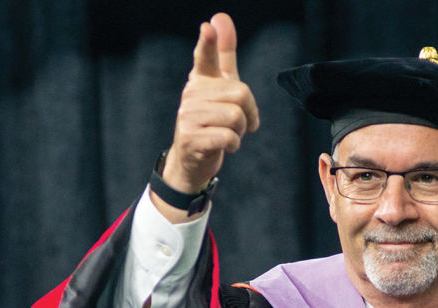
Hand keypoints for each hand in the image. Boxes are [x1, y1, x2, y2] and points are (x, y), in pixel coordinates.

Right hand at [158, 12, 259, 205]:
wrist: (193, 160)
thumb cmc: (212, 120)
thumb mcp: (222, 88)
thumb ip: (224, 55)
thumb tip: (220, 16)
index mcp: (201, 80)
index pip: (205, 57)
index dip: (208, 43)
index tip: (208, 27)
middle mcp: (192, 94)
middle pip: (241, 93)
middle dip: (249, 113)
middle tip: (242, 123)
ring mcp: (188, 116)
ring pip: (236, 116)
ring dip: (241, 131)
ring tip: (230, 134)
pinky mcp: (191, 137)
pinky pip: (229, 136)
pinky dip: (234, 144)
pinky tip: (225, 146)